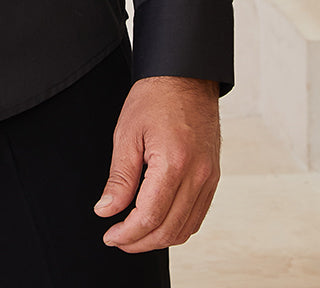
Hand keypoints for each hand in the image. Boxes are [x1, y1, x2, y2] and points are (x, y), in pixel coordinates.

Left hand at [93, 75, 219, 252]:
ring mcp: (209, 177)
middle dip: (139, 241)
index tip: (109, 235)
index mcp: (174, 162)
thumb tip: (106, 210)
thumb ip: (119, 177)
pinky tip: (157, 221)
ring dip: (158, 238)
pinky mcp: (213, 177)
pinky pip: (197, 215)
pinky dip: (177, 227)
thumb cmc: (155, 98)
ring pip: (185, 228)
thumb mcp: (127, 133)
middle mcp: (198, 175)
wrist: (186, 77)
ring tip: (134, 233)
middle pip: (168, 229)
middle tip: (117, 238)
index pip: (150, 216)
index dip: (127, 233)